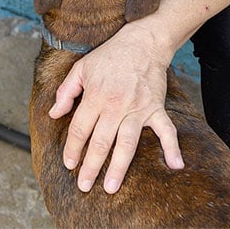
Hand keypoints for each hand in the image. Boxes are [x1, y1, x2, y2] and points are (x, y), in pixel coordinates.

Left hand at [48, 20, 184, 193]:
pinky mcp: (156, 108)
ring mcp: (137, 109)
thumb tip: (54, 114)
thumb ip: (65, 92)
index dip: (72, 149)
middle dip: (90, 166)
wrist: (142, 42)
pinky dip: (172, 147)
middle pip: (100, 142)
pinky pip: (166, 130)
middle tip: (84, 186)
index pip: (80, 129)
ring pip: (127, 143)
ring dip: (118, 167)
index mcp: (95, 97)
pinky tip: (175, 166)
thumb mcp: (81, 68)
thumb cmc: (109, 56)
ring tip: (111, 186)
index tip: (69, 165)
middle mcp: (115, 106)